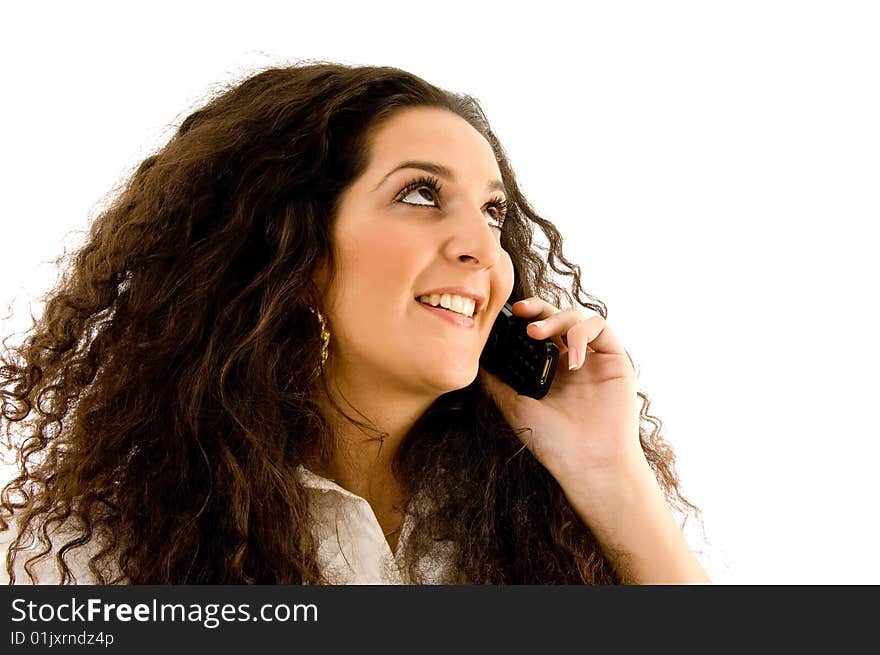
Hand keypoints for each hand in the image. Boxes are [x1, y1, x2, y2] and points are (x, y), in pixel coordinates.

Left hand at [478, 296, 644, 490]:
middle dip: (539, 307)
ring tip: (537, 335)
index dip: (525, 317)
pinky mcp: (615, 360)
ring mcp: (594, 358)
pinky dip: (583, 333)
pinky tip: (572, 359)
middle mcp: (572, 360)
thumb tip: (474, 358)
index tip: (508, 315)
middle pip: (557, 316)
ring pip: (578, 316)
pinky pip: (601, 328)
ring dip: (557, 318)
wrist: (588, 463)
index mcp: (550, 368)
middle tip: (521, 311)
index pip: (538, 329)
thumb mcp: (514, 406)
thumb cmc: (553, 442)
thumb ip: (496, 381)